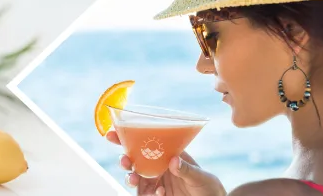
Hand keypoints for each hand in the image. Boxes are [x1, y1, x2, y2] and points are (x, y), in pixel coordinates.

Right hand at [107, 131, 224, 195]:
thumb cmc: (208, 187)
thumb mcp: (201, 176)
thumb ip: (187, 169)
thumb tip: (173, 160)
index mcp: (168, 155)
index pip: (146, 143)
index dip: (128, 137)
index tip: (113, 134)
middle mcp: (158, 167)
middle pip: (135, 160)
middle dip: (124, 159)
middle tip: (125, 160)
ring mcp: (155, 182)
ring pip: (134, 177)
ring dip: (130, 177)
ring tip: (133, 179)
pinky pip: (144, 193)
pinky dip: (148, 192)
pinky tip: (160, 192)